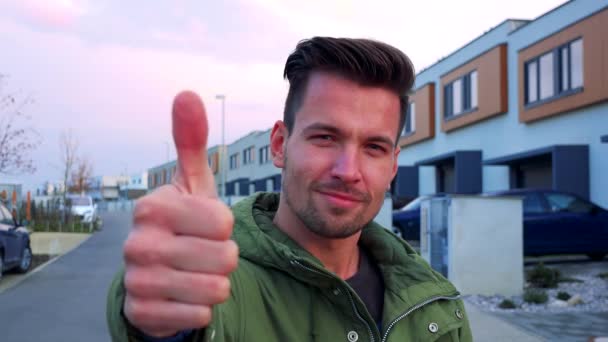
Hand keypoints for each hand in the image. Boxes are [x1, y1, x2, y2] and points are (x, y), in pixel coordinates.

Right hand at [123, 91, 237, 337]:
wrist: (154, 273)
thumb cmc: (183, 222)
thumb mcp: (190, 184)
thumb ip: (191, 141)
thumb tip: (187, 93)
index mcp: (152, 206)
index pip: (224, 222)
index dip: (223, 227)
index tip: (203, 225)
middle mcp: (137, 243)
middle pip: (225, 258)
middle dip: (223, 258)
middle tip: (200, 252)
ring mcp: (137, 280)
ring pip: (217, 288)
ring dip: (214, 283)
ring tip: (193, 272)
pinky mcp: (142, 312)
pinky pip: (202, 315)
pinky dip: (200, 307)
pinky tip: (182, 295)